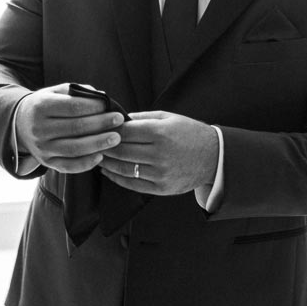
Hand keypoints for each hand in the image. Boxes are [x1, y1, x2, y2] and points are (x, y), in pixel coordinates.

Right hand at [15, 83, 124, 173]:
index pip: (72, 106)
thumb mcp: (53, 92)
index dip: (93, 106)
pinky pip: (68, 166)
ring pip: (74, 148)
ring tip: (116, 138)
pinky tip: (101, 156)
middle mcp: (39, 128)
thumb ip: (75, 91)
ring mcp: (42, 148)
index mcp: (41, 106)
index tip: (108, 105)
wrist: (19, 124)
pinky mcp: (46, 162)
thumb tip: (101, 96)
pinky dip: (86, 163)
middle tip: (119, 119)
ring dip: (98, 144)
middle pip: (75, 127)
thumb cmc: (44, 105)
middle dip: (101, 123)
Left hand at [98, 111, 218, 195]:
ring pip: (124, 169)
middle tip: (92, 144)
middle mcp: (159, 154)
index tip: (99, 129)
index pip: (124, 132)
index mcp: (160, 132)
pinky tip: (109, 172)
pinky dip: (117, 178)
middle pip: (121, 151)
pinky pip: (133, 184)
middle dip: (104, 147)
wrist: (213, 156)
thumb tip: (118, 119)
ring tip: (98, 158)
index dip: (109, 131)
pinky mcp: (161, 188)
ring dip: (107, 164)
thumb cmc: (189, 133)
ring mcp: (160, 173)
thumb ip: (142, 117)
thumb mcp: (168, 118)